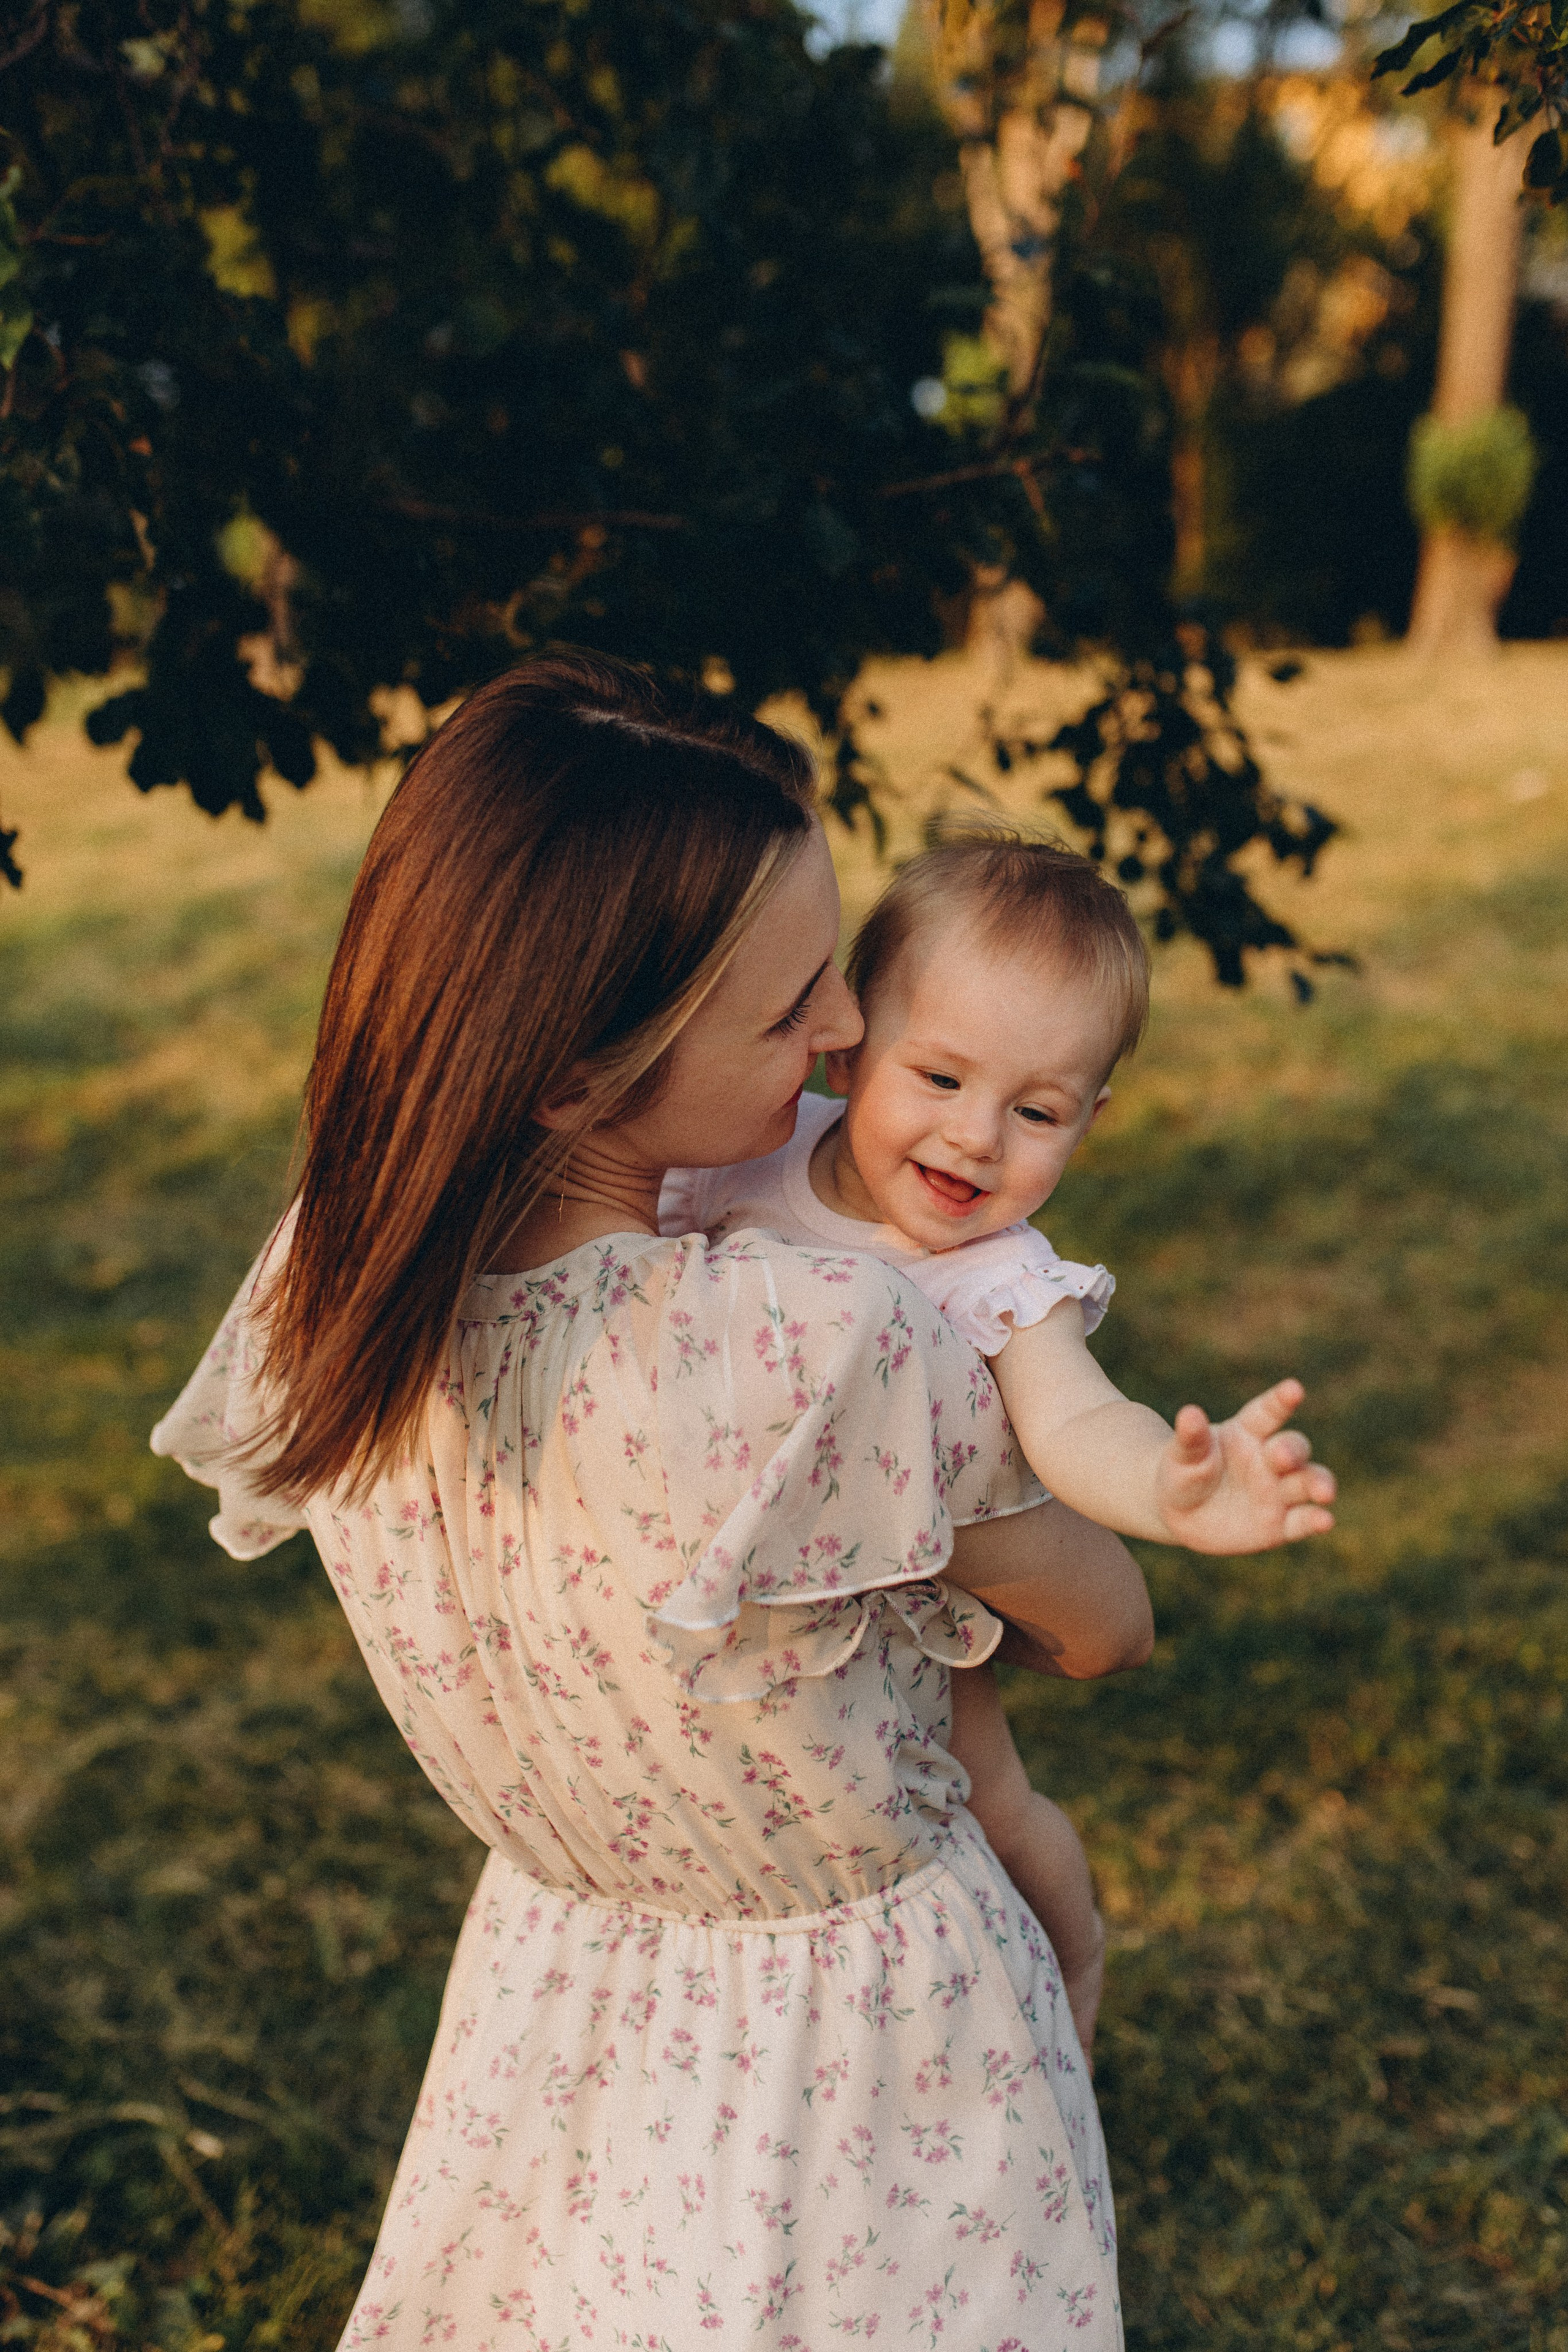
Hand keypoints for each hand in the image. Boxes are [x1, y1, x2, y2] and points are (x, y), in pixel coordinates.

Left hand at [1154, 1377, 1334, 1553]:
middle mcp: (1270, 1459)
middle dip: (1292, 1451)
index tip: (1294, 1389)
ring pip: (1308, 1481)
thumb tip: (1189, 1413)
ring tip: (1323, 1493)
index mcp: (1247, 1432)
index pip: (1268, 1412)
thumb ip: (1190, 1438)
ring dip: (1319, 1484)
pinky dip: (1316, 1520)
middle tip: (1281, 1456)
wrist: (1181, 1512)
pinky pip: (1303, 1520)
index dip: (1282, 1400)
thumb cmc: (1183, 1472)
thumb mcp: (1181, 1456)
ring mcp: (1279, 1491)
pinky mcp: (1281, 1523)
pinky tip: (1324, 1521)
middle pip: (1294, 1447)